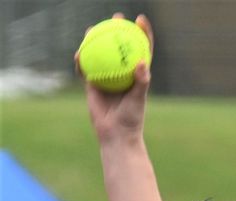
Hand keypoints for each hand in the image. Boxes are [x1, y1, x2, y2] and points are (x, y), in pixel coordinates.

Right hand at [75, 14, 152, 144]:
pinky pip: (85, 68)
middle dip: (117, 29)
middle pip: (119, 46)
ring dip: (95, 39)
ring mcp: (107, 76)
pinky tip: (79, 54)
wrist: (115, 134)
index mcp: (136, 74)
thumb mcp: (138, 100)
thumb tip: (142, 62)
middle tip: (116, 17)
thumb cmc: (131, 119)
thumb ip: (141, 82)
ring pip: (100, 54)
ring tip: (91, 29)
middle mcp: (122, 73)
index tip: (139, 20)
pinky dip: (82, 60)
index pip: (141, 49)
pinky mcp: (93, 84)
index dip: (142, 33)